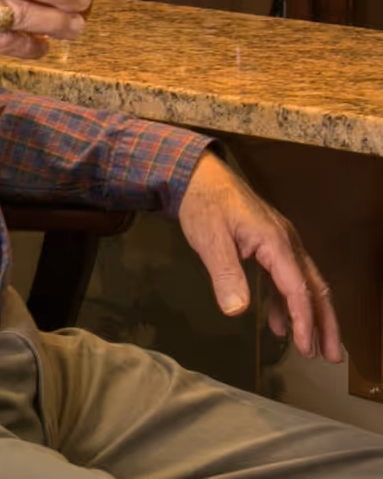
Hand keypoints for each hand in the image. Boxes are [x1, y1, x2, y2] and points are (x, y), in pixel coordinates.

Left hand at [177, 153, 341, 361]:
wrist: (197, 173)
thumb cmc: (203, 203)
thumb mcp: (209, 239)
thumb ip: (225, 275)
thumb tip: (237, 311)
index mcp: (276, 243)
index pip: (298, 289)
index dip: (304, 321)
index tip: (307, 348)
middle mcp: (287, 243)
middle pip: (315, 288)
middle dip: (325, 324)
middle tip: (331, 356)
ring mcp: (280, 243)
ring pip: (304, 284)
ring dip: (308, 315)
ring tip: (309, 347)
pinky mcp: (269, 244)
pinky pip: (285, 277)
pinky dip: (285, 302)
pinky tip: (278, 323)